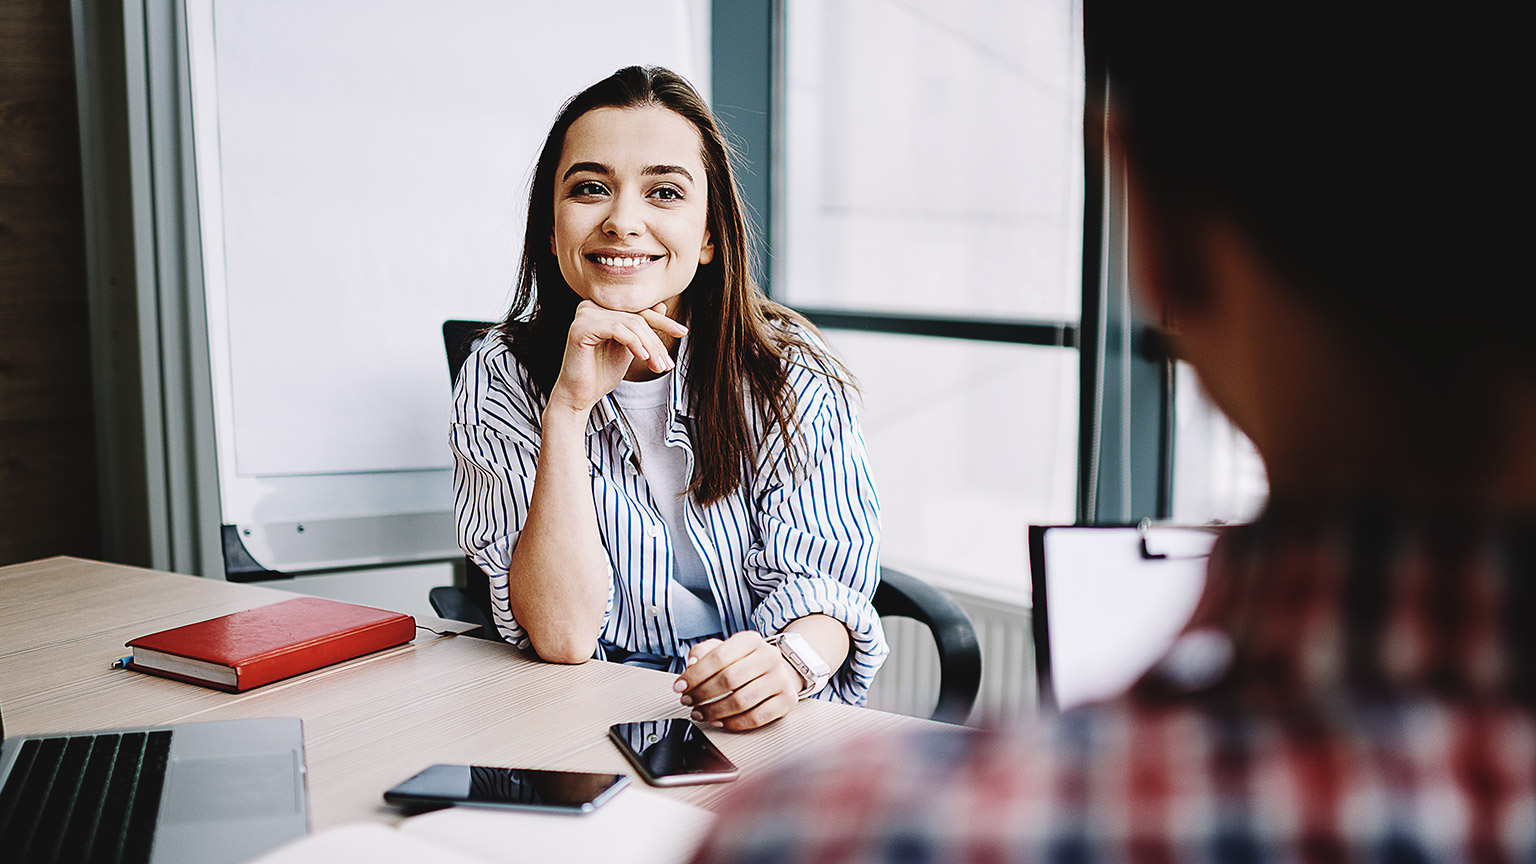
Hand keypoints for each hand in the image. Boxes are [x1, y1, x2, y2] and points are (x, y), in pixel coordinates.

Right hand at [548, 300, 686, 413]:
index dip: (663, 322)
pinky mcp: (581, 327)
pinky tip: (643, 358)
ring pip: (631, 323)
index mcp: (602, 308)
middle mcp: (591, 306)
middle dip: (657, 342)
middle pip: (637, 317)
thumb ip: (641, 328)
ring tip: (658, 367)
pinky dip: (635, 343)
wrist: (579, 396)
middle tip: (667, 364)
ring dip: (650, 347)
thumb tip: (661, 305)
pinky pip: (618, 329)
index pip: (639, 310)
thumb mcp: (629, 348)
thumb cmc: (601, 373)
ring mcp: (584, 314)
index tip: (683, 332)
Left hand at [672, 631, 802, 730]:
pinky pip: (757, 718)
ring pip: (742, 701)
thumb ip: (704, 652)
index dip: (695, 675)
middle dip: (702, 694)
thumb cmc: (745, 662)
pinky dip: (734, 723)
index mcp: (751, 640)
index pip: (719, 657)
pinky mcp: (787, 701)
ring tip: (700, 713)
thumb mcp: (724, 649)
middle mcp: (769, 656)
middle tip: (688, 701)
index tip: (680, 687)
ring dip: (714, 711)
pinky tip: (720, 721)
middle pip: (729, 679)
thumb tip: (692, 663)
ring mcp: (781, 679)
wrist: (779, 670)